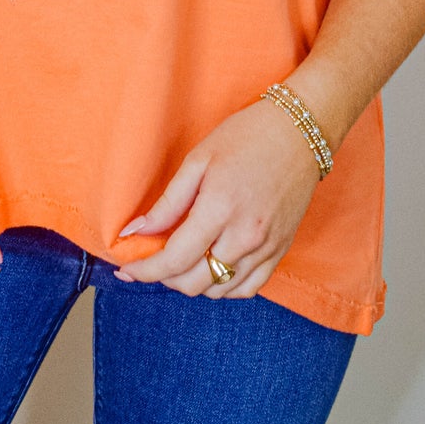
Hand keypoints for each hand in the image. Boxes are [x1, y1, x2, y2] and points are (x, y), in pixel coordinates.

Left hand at [112, 100, 326, 298]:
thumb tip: (135, 232)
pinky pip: (247, 289)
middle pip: (194, 283)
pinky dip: (224, 287)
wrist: (298, 132)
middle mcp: (245, 236)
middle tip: (152, 260)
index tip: (125, 270)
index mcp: (219, 209)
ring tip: (181, 261)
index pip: (174, 260)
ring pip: (219, 291)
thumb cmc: (246, 137)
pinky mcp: (280, 251)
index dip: (145, 271)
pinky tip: (212, 268)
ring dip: (193, 283)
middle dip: (165, 278)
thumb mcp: (198, 160)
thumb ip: (167, 203)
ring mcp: (266, 248)